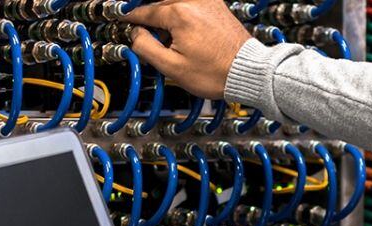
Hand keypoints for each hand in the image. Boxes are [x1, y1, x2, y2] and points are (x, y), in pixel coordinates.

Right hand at [122, 0, 252, 98]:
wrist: (247, 71)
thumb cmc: (215, 72)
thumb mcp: (172, 67)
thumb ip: (146, 47)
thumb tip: (135, 34)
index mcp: (180, 14)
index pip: (146, 12)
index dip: (131, 19)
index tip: (123, 21)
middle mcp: (194, 2)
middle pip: (160, 3)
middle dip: (149, 17)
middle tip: (142, 31)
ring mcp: (208, 2)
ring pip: (175, 1)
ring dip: (165, 13)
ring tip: (164, 35)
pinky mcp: (217, 6)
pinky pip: (191, 3)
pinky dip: (181, 11)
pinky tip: (181, 29)